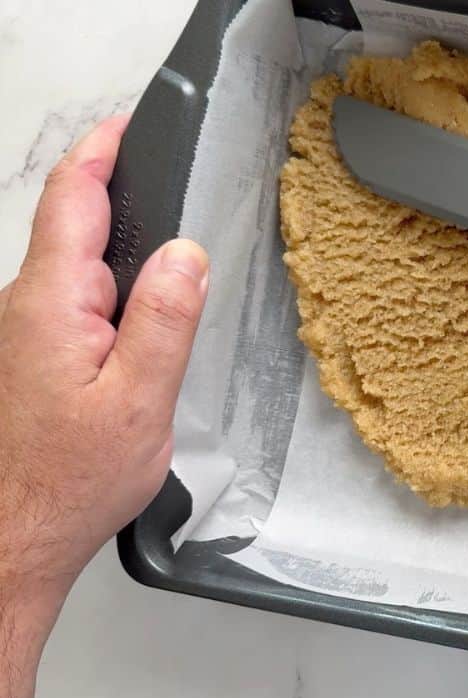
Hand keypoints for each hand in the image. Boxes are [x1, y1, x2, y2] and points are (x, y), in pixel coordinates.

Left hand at [0, 117, 207, 697]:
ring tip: (170, 267)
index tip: (126, 124)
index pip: (69, 201)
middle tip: (172, 187)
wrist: (15, 537)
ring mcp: (24, 333)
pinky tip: (141, 326)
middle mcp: (26, 308)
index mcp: (51, 304)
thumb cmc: (70, 481)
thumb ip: (163, 320)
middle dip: (118, 199)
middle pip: (72, 228)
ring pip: (76, 269)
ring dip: (119, 253)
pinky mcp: (31, 358)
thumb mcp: (138, 400)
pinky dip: (110, 292)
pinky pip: (74, 303)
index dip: (98, 153)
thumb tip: (185, 252)